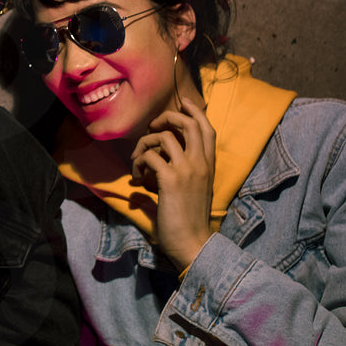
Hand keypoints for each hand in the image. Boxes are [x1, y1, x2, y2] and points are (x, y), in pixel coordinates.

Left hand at [131, 96, 215, 272]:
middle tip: (152, 125)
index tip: (184, 102)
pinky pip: (150, 156)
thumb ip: (183, 172)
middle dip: (167, 117)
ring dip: (145, 144)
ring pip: (163, 136)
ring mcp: (187, 170)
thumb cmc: (191, 220)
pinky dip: (138, 163)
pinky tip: (137, 179)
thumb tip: (158, 160)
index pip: (207, 129)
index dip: (195, 112)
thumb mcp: (194, 190)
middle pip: (188, 123)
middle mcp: (201, 163)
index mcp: (209, 165)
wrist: (193, 243)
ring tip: (138, 161)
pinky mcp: (171, 180)